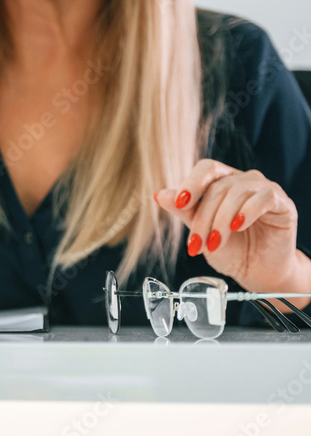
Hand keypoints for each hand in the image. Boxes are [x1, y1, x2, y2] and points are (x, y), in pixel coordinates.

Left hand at [155, 159, 307, 295]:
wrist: (257, 272)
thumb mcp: (201, 231)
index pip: (206, 169)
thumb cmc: (230, 250)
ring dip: (221, 220)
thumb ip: (183, 211)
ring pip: (237, 191)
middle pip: (218, 186)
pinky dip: (247, 211)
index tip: (180, 203)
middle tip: (197, 243)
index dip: (191, 182)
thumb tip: (159, 194)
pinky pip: (264, 197)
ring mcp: (264, 189)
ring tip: (215, 243)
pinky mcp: (282, 203)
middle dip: (203, 217)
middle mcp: (242, 180)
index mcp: (222, 181)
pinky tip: (237, 226)